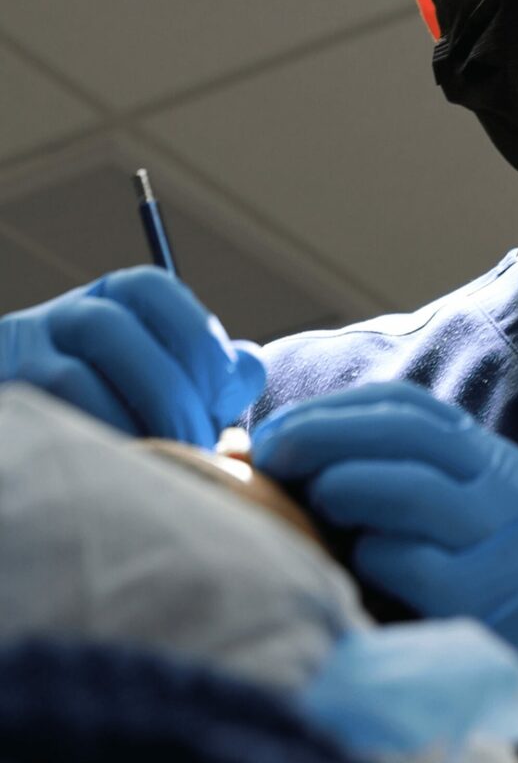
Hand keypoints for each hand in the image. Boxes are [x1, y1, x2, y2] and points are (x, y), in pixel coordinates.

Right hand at [0, 267, 265, 442]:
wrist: (45, 455)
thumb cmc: (126, 419)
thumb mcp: (167, 381)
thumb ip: (211, 374)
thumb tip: (248, 366)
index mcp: (112, 299)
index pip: (151, 286)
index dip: (196, 336)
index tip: (224, 393)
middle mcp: (61, 316)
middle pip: (112, 328)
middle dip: (168, 392)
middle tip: (199, 446)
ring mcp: (21, 357)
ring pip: (70, 379)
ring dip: (127, 425)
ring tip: (163, 465)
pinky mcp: (7, 406)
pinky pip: (45, 424)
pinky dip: (92, 449)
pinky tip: (124, 476)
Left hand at [251, 381, 517, 762]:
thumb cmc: (470, 608)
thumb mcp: (442, 533)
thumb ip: (383, 489)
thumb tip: (262, 455)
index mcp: (495, 464)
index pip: (412, 408)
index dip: (338, 408)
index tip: (276, 428)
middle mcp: (512, 489)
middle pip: (409, 432)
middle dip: (325, 432)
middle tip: (267, 454)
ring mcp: (511, 541)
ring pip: (415, 487)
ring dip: (344, 483)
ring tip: (305, 501)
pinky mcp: (494, 598)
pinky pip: (416, 562)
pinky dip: (372, 556)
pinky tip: (354, 572)